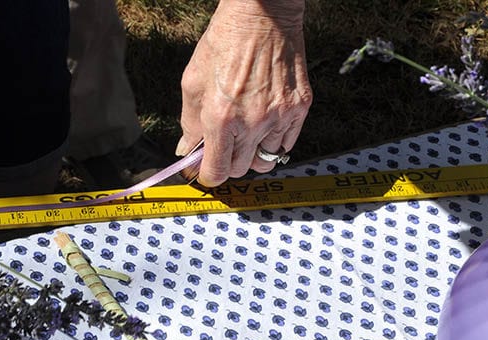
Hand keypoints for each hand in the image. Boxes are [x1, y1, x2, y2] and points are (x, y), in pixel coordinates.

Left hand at [177, 0, 311, 186]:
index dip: (208, 175)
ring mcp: (279, 116)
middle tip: (223, 147)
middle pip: (241, 170)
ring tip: (245, 136)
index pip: (217, 171)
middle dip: (228, 163)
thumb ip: (189, 122)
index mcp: (220, 117)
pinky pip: (286, 144)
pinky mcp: (299, 108)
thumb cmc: (224, 42)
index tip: (205, 171)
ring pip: (265, 160)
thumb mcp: (193, 81)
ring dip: (252, 155)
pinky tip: (264, 125)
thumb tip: (187, 151)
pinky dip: (273, 142)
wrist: (262, 14)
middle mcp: (252, 122)